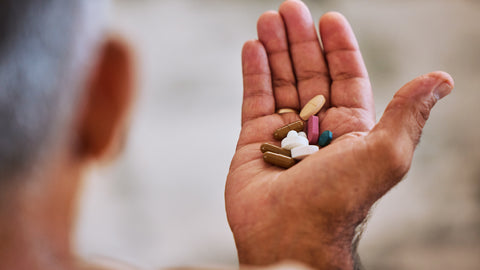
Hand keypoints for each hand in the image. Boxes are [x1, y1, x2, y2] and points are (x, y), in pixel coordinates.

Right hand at [225, 0, 453, 268]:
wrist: (290, 235)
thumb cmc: (339, 198)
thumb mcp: (386, 153)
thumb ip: (409, 112)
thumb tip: (441, 78)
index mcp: (351, 129)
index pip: (346, 77)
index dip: (338, 47)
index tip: (329, 18)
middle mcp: (318, 129)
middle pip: (309, 74)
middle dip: (301, 40)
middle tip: (289, 8)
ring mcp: (284, 134)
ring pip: (280, 82)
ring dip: (275, 49)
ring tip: (268, 20)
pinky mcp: (254, 142)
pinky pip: (254, 100)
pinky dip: (254, 73)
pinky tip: (253, 48)